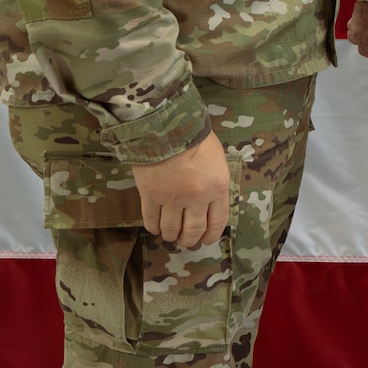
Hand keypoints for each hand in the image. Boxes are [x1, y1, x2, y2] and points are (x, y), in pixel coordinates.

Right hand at [134, 130, 229, 249]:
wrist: (168, 126)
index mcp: (217, 187)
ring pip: (171, 229)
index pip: (218, 221)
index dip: (212, 235)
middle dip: (189, 239)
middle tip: (186, 241)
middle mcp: (196, 198)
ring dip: (170, 235)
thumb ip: (215, 182)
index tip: (206, 240)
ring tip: (170, 235)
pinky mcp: (150, 196)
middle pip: (193, 230)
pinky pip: (151, 219)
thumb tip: (211, 199)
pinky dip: (153, 227)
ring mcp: (172, 199)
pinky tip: (155, 228)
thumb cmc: (195, 137)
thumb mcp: (217, 159)